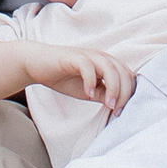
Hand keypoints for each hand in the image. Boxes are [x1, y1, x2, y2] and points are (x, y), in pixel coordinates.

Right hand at [20, 41, 137, 115]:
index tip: (120, 111)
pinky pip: (88, 66)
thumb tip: (119, 106)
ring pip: (110, 67)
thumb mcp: (88, 91)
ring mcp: (88, 55)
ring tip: (109, 105)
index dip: (128, 93)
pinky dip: (91, 81)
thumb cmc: (64, 78)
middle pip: (123, 72)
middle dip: (124, 93)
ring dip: (113, 87)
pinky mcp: (74, 57)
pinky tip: (88, 94)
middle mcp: (101, 57)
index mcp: (107, 65)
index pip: (128, 76)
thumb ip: (104, 95)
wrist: (38, 65)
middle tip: (116, 110)